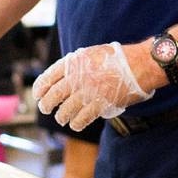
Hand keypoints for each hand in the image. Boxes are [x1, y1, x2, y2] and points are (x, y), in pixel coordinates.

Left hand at [32, 42, 153, 130]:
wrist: (140, 64)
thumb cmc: (117, 58)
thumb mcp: (91, 54)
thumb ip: (75, 65)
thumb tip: (60, 78)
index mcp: (73, 62)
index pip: (47, 78)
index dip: (39, 89)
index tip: (38, 95)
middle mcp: (77, 77)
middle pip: (53, 96)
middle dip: (46, 105)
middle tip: (46, 109)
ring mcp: (88, 91)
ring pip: (65, 110)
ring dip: (62, 116)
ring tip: (62, 118)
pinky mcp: (99, 104)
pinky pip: (81, 119)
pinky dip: (76, 123)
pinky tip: (76, 123)